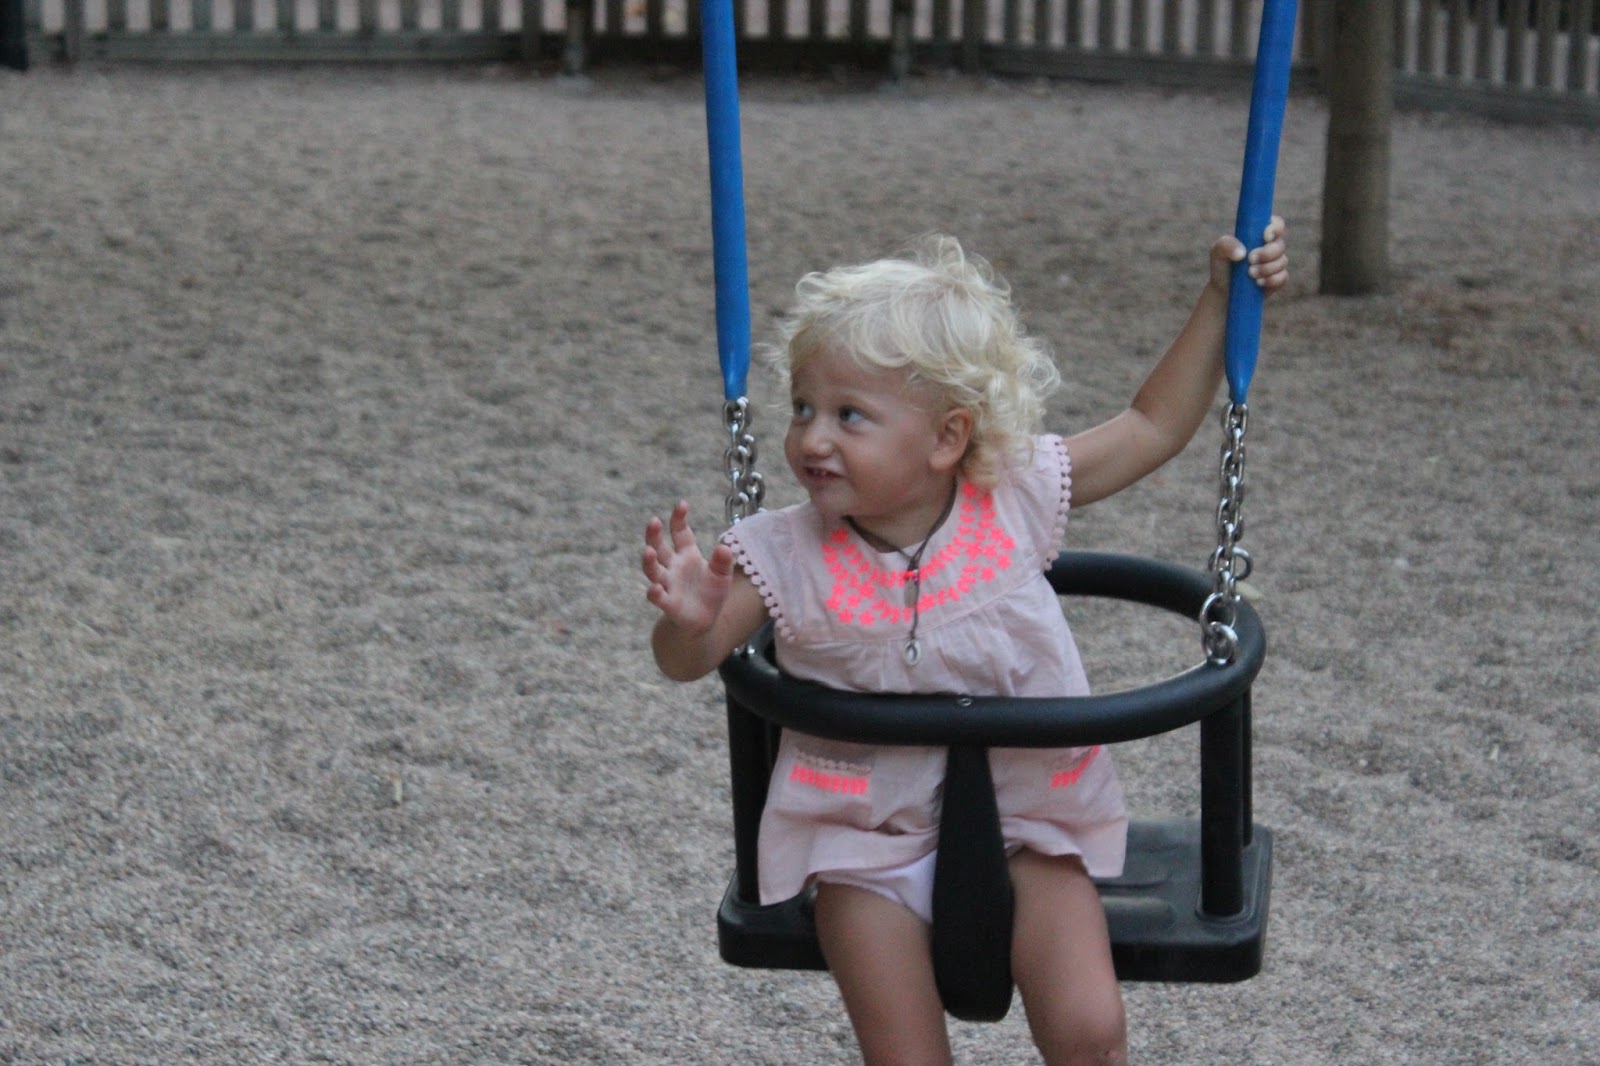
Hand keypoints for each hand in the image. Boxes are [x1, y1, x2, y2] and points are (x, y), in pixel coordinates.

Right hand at [642, 501, 734, 635]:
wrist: (705, 619)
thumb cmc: (711, 592)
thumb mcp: (722, 575)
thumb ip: (723, 562)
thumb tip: (724, 548)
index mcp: (686, 554)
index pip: (679, 532)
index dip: (678, 519)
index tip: (682, 505)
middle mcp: (673, 566)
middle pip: (659, 547)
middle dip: (654, 534)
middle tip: (654, 521)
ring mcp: (668, 584)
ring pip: (653, 570)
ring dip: (649, 561)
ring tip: (648, 551)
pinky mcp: (668, 603)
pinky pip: (658, 597)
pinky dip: (655, 593)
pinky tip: (655, 588)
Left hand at [1208, 215, 1288, 294]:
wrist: (1223, 290)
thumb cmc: (1222, 265)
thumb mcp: (1218, 252)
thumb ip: (1226, 245)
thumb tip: (1242, 253)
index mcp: (1259, 234)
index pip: (1276, 224)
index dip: (1275, 228)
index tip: (1265, 237)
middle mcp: (1271, 246)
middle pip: (1280, 244)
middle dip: (1267, 252)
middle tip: (1250, 259)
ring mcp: (1276, 263)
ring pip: (1282, 261)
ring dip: (1266, 268)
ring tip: (1250, 273)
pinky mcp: (1277, 279)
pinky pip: (1283, 277)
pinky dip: (1271, 280)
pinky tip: (1258, 283)